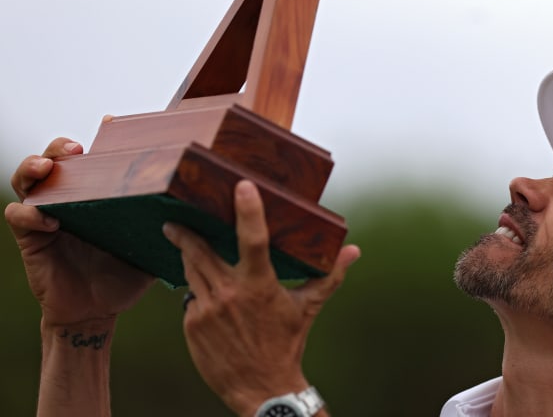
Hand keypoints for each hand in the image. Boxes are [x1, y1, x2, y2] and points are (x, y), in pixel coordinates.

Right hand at [5, 137, 154, 327]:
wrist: (99, 311)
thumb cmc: (126, 274)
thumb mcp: (152, 244)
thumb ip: (172, 226)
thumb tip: (206, 211)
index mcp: (99, 194)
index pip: (95, 157)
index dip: (99, 137)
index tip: (110, 122)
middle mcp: (71, 199)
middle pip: (55, 158)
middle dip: (59, 146)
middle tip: (75, 148)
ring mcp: (48, 216)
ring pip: (28, 180)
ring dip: (33, 167)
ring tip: (48, 168)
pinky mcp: (33, 239)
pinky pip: (20, 217)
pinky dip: (29, 213)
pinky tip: (49, 219)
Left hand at [163, 180, 358, 416]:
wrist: (262, 388)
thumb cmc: (288, 343)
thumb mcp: (308, 307)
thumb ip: (330, 275)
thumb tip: (354, 251)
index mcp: (260, 285)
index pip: (253, 239)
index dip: (248, 210)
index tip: (242, 186)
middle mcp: (230, 295)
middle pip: (201, 250)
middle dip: (186, 233)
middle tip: (176, 219)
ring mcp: (207, 310)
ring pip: (190, 271)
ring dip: (188, 257)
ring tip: (183, 245)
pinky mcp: (192, 325)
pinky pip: (189, 298)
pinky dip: (196, 291)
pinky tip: (203, 292)